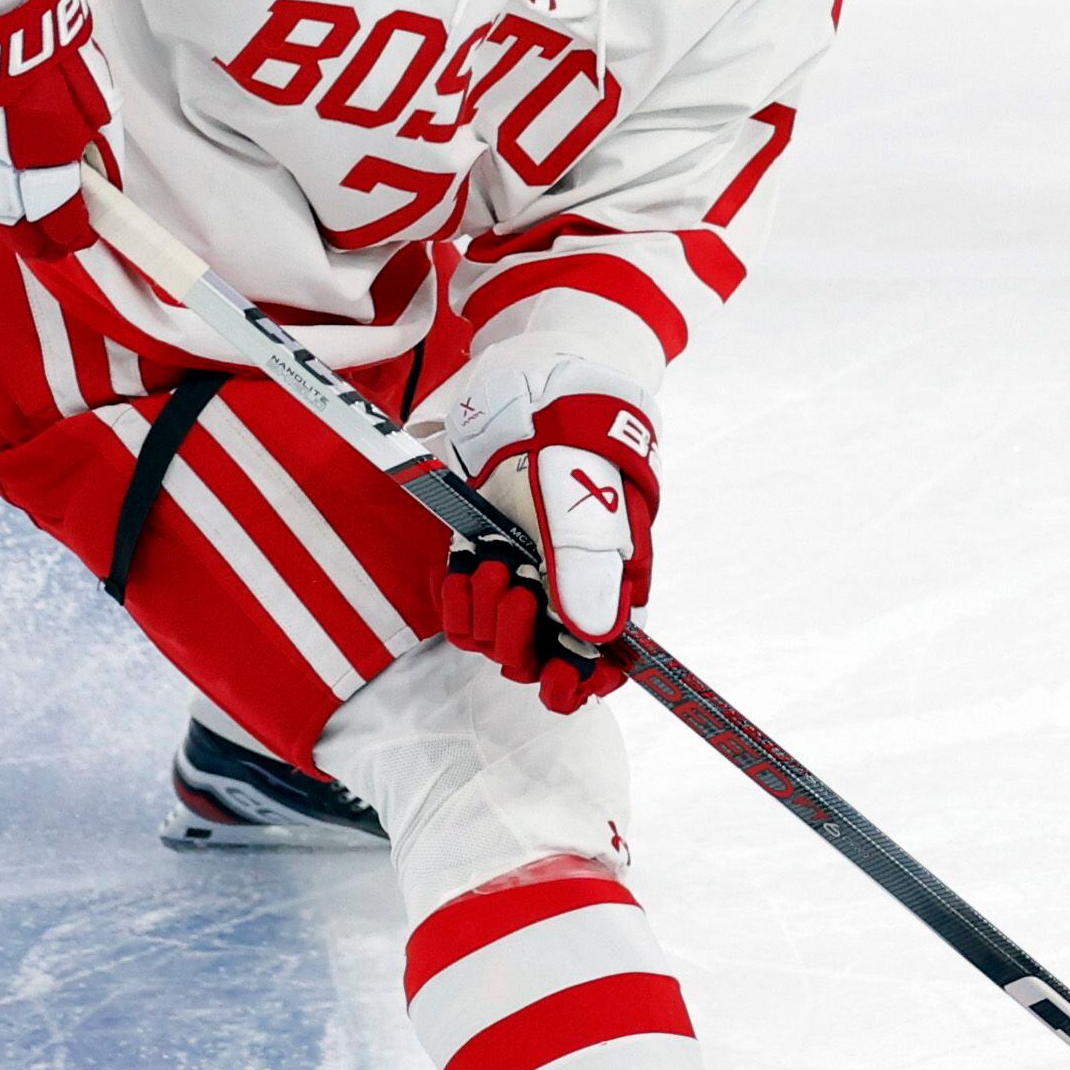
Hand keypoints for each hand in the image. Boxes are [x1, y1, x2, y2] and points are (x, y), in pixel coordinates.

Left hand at [438, 358, 659, 711]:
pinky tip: (463, 569)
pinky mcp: (483, 558)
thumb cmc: (575, 438)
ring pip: (499, 640)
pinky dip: (458, 600)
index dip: (585, 683)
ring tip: (492, 563)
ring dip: (488, 615)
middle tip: (515, 587)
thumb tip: (594, 640)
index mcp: (611, 583)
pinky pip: (464, 613)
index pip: (605, 661)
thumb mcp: (584, 498)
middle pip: (544, 659)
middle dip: (522, 639)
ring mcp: (524, 575)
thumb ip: (586, 566)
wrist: (528, 384)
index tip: (560, 684)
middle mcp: (566, 589)